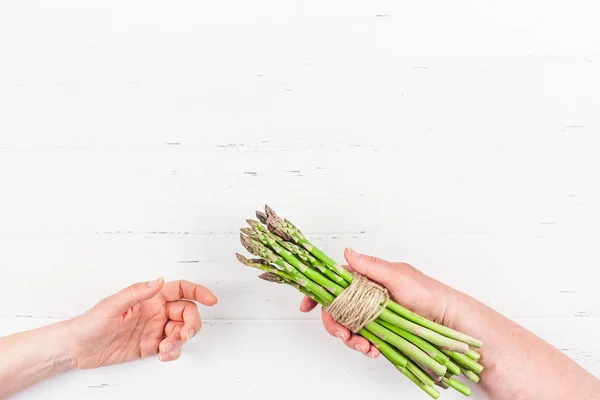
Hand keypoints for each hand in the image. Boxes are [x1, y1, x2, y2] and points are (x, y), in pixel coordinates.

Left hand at [68, 278, 217, 368]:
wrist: (77, 348)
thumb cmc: (90, 322)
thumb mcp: (113, 304)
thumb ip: (138, 292)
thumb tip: (160, 280)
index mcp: (149, 297)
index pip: (181, 289)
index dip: (198, 292)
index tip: (211, 300)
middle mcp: (155, 311)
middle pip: (187, 312)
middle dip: (191, 323)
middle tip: (184, 334)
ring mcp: (154, 329)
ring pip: (181, 331)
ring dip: (180, 340)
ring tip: (166, 348)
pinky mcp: (150, 346)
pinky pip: (171, 348)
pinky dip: (173, 352)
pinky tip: (163, 355)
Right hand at [300, 248, 460, 358]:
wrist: (447, 321)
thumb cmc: (427, 293)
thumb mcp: (398, 276)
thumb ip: (370, 267)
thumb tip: (346, 253)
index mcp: (366, 278)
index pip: (334, 282)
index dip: (318, 294)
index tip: (306, 306)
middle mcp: (365, 296)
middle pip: (335, 309)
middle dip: (335, 325)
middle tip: (345, 336)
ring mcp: (371, 315)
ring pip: (346, 327)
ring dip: (349, 339)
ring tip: (364, 347)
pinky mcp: (378, 332)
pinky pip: (361, 340)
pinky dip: (362, 347)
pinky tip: (372, 351)